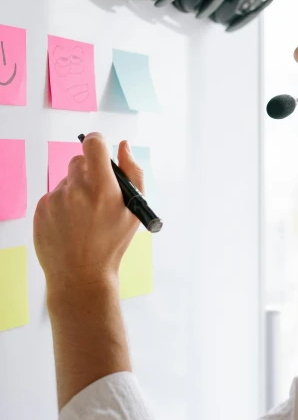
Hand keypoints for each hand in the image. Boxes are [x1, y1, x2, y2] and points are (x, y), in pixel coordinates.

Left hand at [34, 133, 144, 295]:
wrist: (81, 276)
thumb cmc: (112, 242)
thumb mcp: (134, 209)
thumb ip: (133, 171)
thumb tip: (123, 146)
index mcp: (103, 188)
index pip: (94, 144)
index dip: (98, 143)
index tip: (100, 151)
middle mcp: (77, 190)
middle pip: (79, 161)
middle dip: (88, 172)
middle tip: (96, 196)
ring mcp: (56, 200)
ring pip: (66, 181)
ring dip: (75, 191)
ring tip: (83, 218)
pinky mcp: (41, 210)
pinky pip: (53, 196)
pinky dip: (62, 205)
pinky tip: (70, 224)